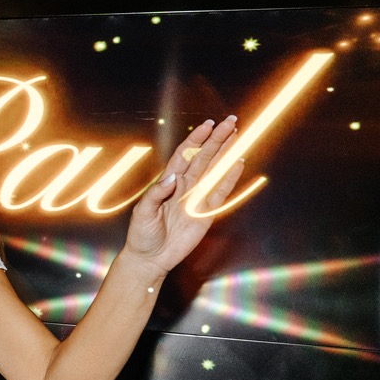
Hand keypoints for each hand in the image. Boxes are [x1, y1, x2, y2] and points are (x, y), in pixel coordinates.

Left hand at [123, 116, 243, 276]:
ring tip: (237, 136)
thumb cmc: (141, 234)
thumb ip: (156, 194)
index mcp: (168, 182)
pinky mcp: (206, 213)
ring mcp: (196, 198)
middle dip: (217, 139)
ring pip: (214, 170)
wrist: (151, 258)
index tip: (208, 125)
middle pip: (204, 157)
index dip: (197, 139)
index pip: (185, 154)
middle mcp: (184, 186)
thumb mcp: (142, 212)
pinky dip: (230, 178)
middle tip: (231, 122)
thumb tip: (172, 179)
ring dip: (226, 154)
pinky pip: (220, 192)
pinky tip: (238, 163)